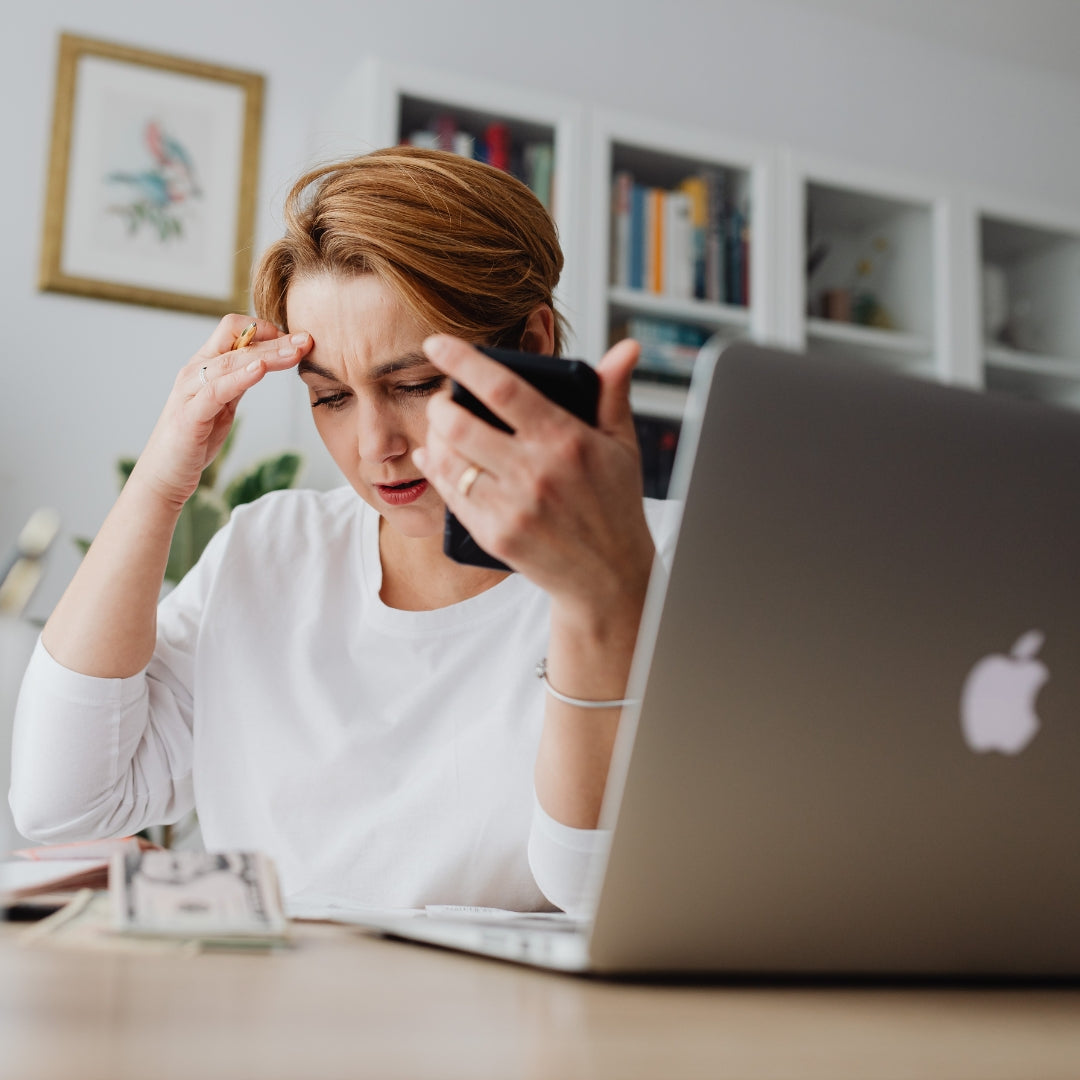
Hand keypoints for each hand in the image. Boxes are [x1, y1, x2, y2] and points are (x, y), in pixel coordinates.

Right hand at [132, 315, 311, 509]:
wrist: (165, 474)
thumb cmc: (195, 439)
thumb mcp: (223, 404)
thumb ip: (239, 382)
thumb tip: (265, 363)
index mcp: (204, 366)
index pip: (233, 330)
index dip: (266, 330)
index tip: (295, 341)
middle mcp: (195, 372)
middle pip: (237, 341)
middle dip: (276, 339)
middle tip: (307, 339)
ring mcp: (190, 391)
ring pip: (231, 362)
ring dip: (268, 355)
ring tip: (295, 353)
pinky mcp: (190, 415)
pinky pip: (217, 390)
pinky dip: (241, 377)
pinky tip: (261, 369)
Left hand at [415, 336, 655, 621]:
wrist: (609, 577)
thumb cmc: (616, 506)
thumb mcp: (622, 446)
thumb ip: (613, 394)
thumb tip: (626, 348)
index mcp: (566, 440)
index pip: (502, 388)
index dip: (462, 361)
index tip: (437, 343)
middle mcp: (536, 472)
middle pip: (460, 424)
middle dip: (440, 405)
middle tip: (443, 401)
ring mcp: (514, 507)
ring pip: (449, 460)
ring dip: (434, 438)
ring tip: (442, 430)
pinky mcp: (497, 535)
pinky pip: (452, 496)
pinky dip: (438, 472)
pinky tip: (438, 459)